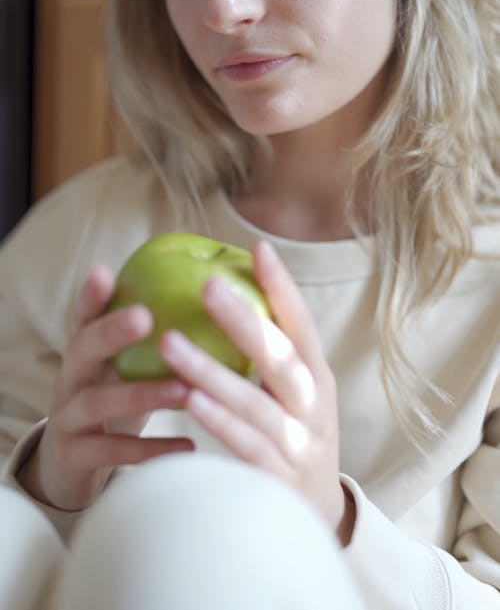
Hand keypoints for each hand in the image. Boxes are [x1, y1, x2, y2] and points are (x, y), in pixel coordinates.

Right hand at [17, 264, 193, 510]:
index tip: (105, 271)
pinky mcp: (73, 457)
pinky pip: (111, 452)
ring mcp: (67, 417)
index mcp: (84, 350)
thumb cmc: (114, 399)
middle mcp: (70, 378)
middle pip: (82, 348)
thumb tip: (213, 296)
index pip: (84, 315)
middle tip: (145, 316)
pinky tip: (188, 446)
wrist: (70, 464)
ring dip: (141, 394)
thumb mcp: (123, 366)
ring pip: (98, 402)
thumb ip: (150, 337)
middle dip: (111, 332)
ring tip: (182, 388)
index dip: (91, 295)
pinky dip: (149, 449)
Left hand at [159, 240, 348, 535]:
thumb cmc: (293, 434)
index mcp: (317, 376)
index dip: (282, 287)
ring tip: (170, 342)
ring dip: (212, 371)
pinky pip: (248, 447)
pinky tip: (192, 403)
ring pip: (256, 403)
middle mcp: (314, 405)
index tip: (258, 249)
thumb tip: (226, 292)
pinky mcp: (278, 480)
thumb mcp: (294, 391)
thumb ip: (270, 352)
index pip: (302, 324)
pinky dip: (221, 424)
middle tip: (207, 285)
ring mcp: (299, 444)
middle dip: (244, 320)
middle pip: (281, 357)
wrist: (317, 515)